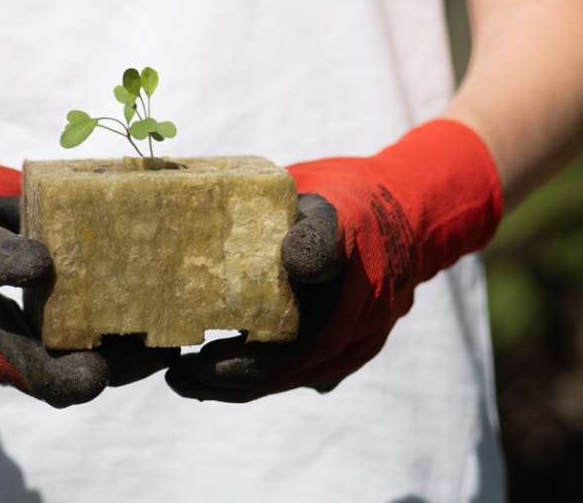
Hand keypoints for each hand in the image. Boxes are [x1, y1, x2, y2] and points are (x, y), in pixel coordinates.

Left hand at [166, 120, 503, 400]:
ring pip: (291, 376)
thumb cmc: (355, 199)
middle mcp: (357, 328)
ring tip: (187, 376)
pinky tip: (222, 366)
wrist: (408, 211)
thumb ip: (314, 236)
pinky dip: (261, 370)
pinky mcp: (351, 347)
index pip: (288, 351)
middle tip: (174, 376)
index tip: (191, 363)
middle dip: (224, 381)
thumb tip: (293, 263)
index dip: (236, 366)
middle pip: (283, 372)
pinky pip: (302, 369)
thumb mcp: (332, 205)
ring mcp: (358, 343)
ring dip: (238, 382)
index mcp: (348, 295)